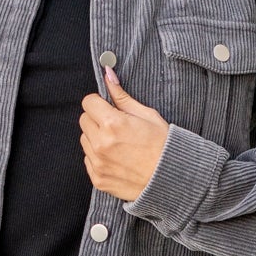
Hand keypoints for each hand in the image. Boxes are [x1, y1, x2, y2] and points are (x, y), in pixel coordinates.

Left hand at [79, 70, 168, 201]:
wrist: (171, 179)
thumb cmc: (163, 145)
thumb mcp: (147, 115)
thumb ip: (122, 97)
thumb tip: (108, 76)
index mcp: (113, 123)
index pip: (88, 102)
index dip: (99, 103)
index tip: (108, 108)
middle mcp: (101, 143)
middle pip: (84, 120)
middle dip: (96, 119)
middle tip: (116, 126)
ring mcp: (98, 163)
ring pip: (84, 140)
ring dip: (96, 138)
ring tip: (118, 144)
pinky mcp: (98, 179)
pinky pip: (88, 160)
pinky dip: (98, 157)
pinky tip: (117, 158)